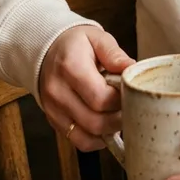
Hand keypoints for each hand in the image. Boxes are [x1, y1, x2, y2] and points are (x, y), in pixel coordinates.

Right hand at [38, 25, 133, 150]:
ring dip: (109, 131)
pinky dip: (96, 139)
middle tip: (130, 107)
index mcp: (70, 67)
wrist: (47, 50)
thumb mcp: (96, 38)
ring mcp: (53, 110)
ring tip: (120, 115)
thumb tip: (133, 69)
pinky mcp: (54, 121)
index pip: (101, 98)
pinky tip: (107, 127)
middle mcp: (58, 92)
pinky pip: (78, 141)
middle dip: (119, 119)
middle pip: (95, 121)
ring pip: (87, 136)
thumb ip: (115, 54)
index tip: (130, 92)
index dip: (121, 100)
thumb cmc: (76, 44)